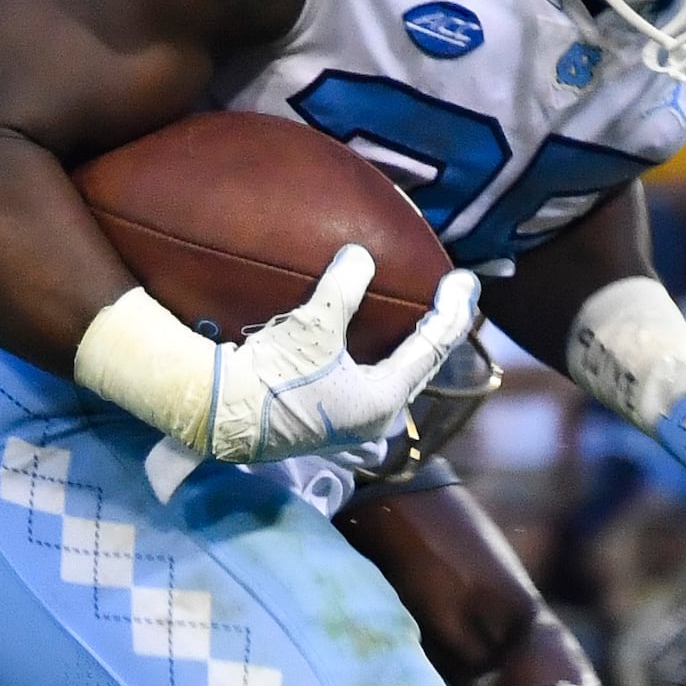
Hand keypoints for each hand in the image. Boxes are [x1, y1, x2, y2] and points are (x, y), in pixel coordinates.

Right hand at [198, 248, 482, 464]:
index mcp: (383, 401)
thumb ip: (346, 288)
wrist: (220, 415)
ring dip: (404, 352)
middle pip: (418, 370)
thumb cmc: (274, 374)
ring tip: (413, 323)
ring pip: (392, 383)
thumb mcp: (315, 325)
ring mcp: (349, 429)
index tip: (465, 281)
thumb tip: (362, 256)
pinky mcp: (325, 426)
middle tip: (449, 300)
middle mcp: (374, 422)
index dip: (452, 311)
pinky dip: (376, 363)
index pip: (433, 349)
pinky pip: (366, 388)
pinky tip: (369, 348)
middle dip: (435, 334)